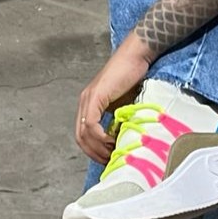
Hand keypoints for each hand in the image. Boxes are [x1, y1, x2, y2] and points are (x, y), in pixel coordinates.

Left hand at [75, 31, 155, 163]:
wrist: (136, 56)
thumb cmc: (134, 78)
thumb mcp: (125, 106)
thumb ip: (119, 121)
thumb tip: (121, 142)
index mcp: (89, 104)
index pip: (83, 135)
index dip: (93, 151)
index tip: (108, 159)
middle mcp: (84, 102)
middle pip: (80, 137)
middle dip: (94, 153)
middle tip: (110, 162)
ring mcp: (88, 98)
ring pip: (84, 133)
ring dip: (98, 148)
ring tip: (113, 153)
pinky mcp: (96, 96)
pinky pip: (91, 123)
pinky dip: (99, 137)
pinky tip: (112, 141)